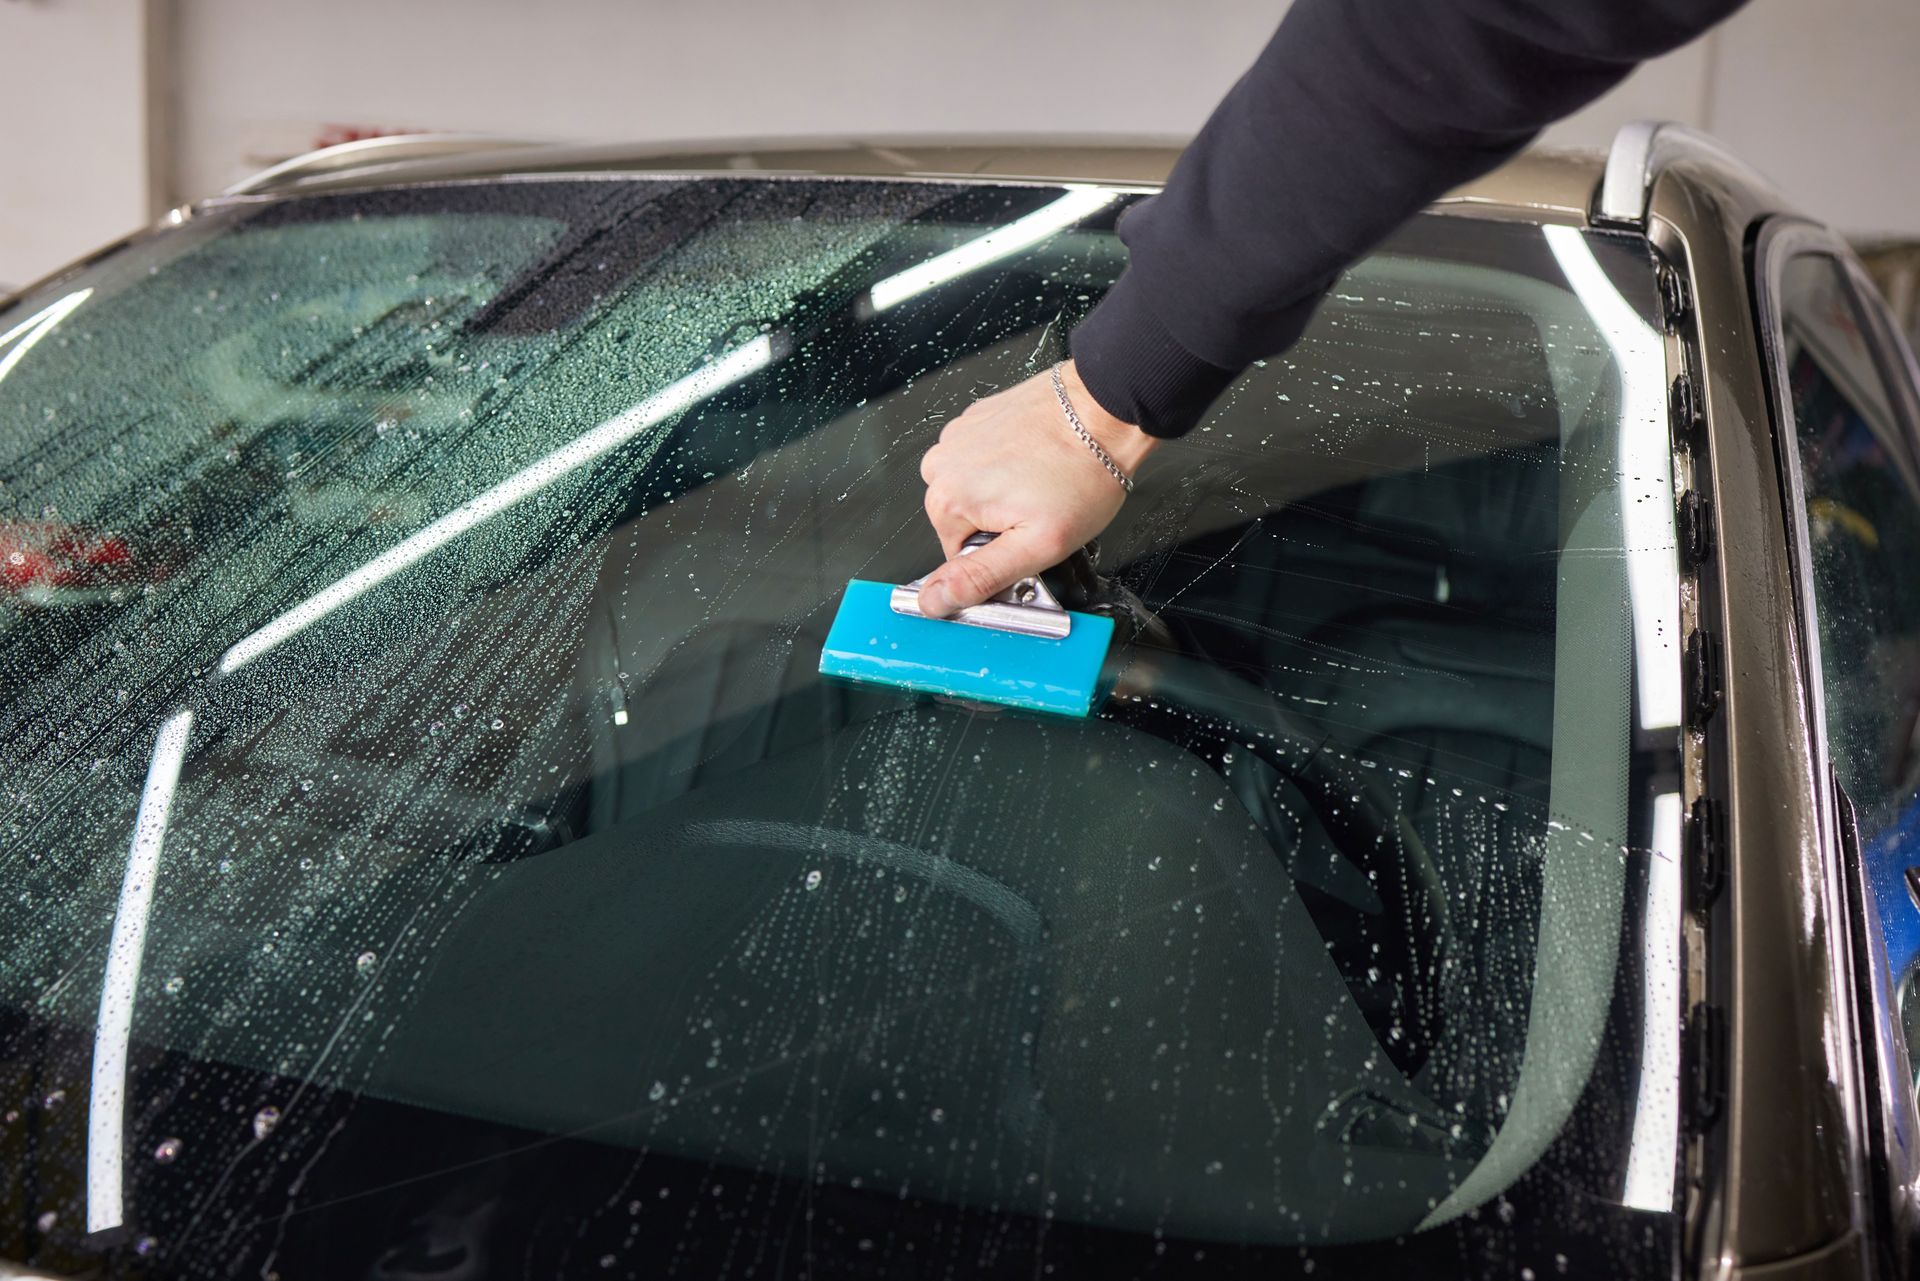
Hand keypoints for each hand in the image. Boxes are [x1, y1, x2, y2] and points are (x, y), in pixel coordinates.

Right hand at [916, 360, 1156, 617]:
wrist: (1104, 410)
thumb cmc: (1081, 473)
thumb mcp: (1035, 546)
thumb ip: (979, 578)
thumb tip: (932, 600)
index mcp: (947, 499)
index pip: (959, 556)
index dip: (1000, 555)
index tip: (1029, 539)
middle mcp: (942, 464)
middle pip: (963, 520)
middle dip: (1000, 523)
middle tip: (1041, 511)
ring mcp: (958, 436)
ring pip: (973, 489)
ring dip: (1002, 493)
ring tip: (1041, 484)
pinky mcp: (977, 418)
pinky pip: (982, 458)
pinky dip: (1006, 463)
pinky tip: (1036, 461)